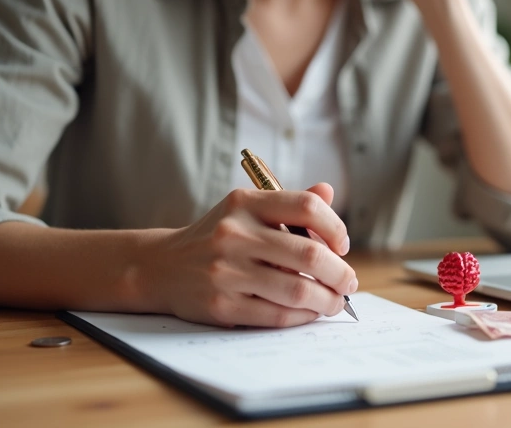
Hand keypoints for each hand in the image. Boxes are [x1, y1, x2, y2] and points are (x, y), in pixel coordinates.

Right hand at [142, 183, 356, 327]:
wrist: (161, 266)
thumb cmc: (218, 237)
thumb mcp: (246, 210)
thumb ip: (288, 204)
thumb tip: (328, 193)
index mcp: (245, 203)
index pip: (307, 207)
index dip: (336, 228)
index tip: (342, 246)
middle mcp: (235, 234)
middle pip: (309, 254)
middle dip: (340, 273)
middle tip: (348, 281)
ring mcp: (226, 271)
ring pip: (297, 290)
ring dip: (327, 300)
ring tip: (334, 301)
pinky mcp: (220, 305)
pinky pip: (276, 314)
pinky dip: (302, 316)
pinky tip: (310, 312)